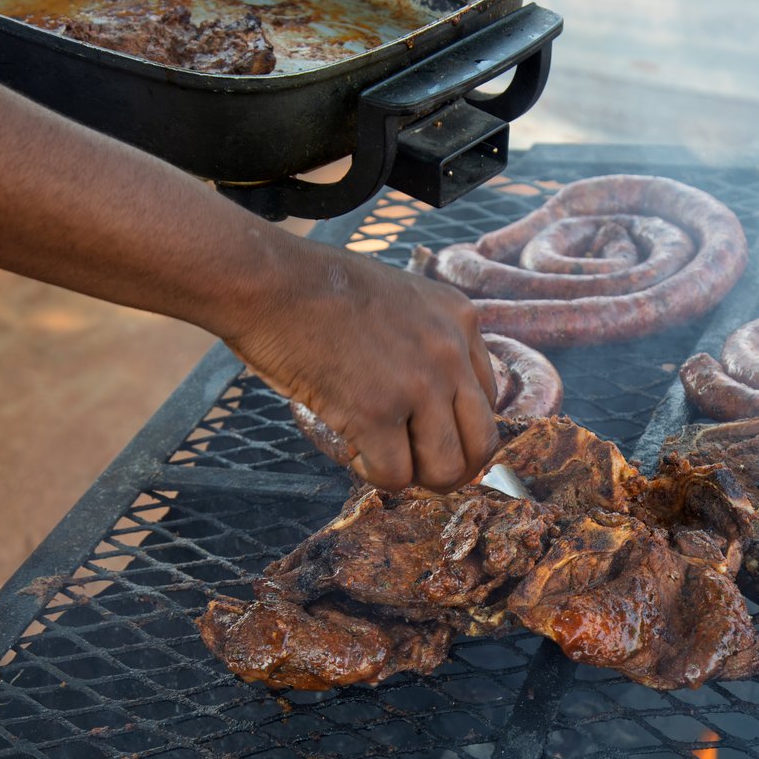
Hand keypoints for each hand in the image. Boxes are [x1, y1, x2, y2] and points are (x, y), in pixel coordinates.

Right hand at [221, 238, 500, 491]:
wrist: (269, 280)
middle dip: (452, 466)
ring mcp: (417, 384)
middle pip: (482, 444)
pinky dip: (374, 476)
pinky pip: (395, 475)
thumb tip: (428, 394)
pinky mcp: (376, 412)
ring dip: (416, 478)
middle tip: (417, 466)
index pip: (489, 401)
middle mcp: (450, 352)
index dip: (458, 428)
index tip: (428, 432)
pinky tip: (354, 452)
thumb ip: (425, 338)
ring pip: (447, 469)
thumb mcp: (400, 296)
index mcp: (460, 319)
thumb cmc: (318, 287)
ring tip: (385, 460)